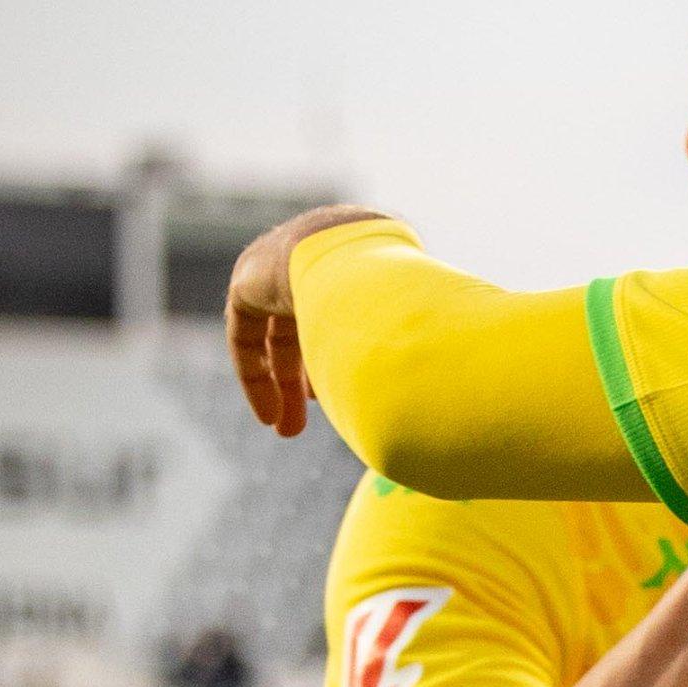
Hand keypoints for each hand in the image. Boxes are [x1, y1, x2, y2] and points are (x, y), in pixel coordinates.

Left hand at [224, 203, 396, 435]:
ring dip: (281, 384)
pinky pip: (246, 334)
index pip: (340, 311)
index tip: (343, 394)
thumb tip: (441, 391)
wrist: (362, 269)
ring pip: (275, 335)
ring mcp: (279, 262)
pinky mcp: (249, 278)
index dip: (340, 357)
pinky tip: (268, 413)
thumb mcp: (412, 330)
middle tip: (310, 422)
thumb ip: (413, 351)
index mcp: (359, 258)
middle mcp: (316, 256)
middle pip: (303, 327)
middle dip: (305, 379)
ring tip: (287, 430)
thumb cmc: (402, 302)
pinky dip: (255, 374)